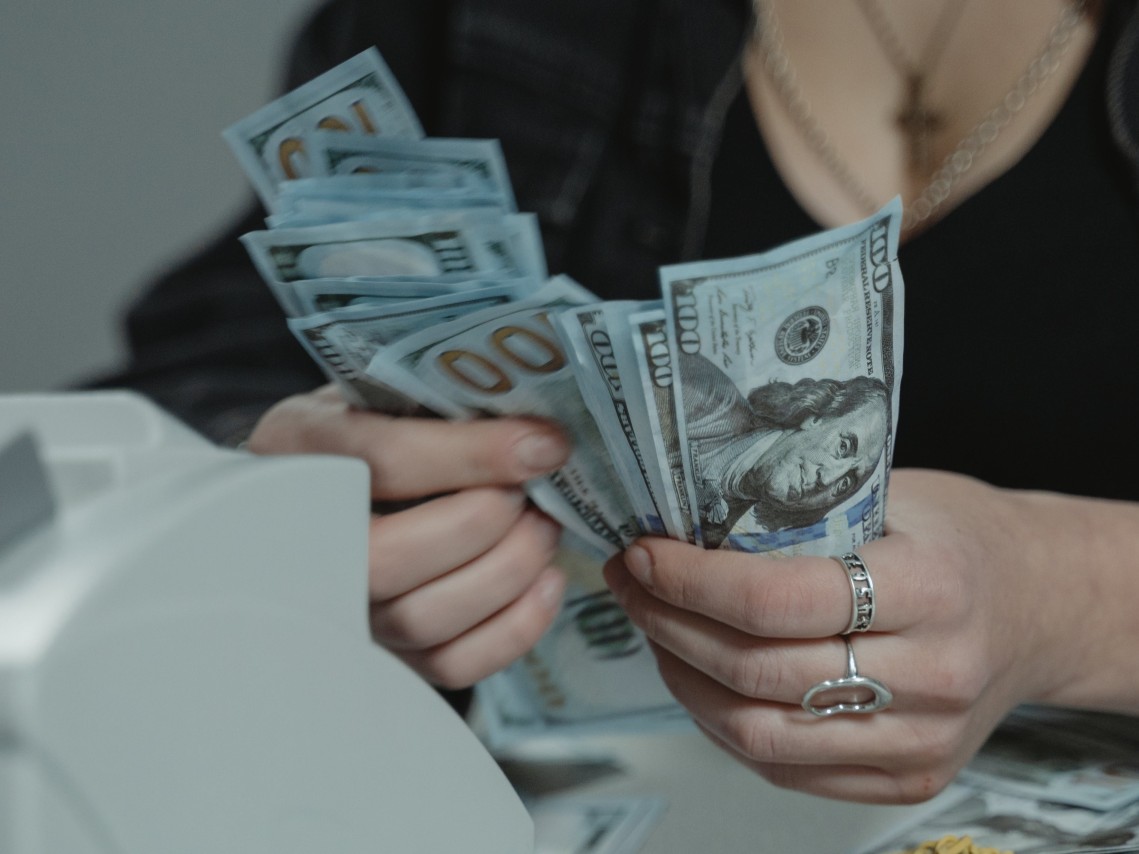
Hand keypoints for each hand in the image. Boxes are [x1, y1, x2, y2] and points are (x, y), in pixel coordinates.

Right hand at [249, 384, 569, 687]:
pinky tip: (545, 581)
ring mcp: (345, 606)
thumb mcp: (390, 390)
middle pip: (390, 558)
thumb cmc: (375, 425)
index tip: (544, 445)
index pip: (380, 460)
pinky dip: (514, 628)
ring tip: (543, 528)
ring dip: (505, 572)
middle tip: (533, 493)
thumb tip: (537, 435)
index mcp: (300, 450)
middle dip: (483, 523)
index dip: (471, 454)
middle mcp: (305, 538)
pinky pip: (450, 664)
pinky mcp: (390, 651)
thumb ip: (441, 404)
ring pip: (422, 617)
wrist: (340, 480)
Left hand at [603, 468, 1095, 803]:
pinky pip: (786, 770)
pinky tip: (700, 678)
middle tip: (633, 586)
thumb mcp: (893, 494)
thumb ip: (802, 510)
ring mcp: (922, 739)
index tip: (645, 555)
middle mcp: (933, 674)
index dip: (691, 580)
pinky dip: (723, 725)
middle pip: (758, 672)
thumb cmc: (959, 539)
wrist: (1039, 606)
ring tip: (654, 630)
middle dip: (669, 626)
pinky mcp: (908, 777)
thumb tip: (685, 517)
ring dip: (683, 680)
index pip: (779, 599)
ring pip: (760, 735)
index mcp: (931, 587)